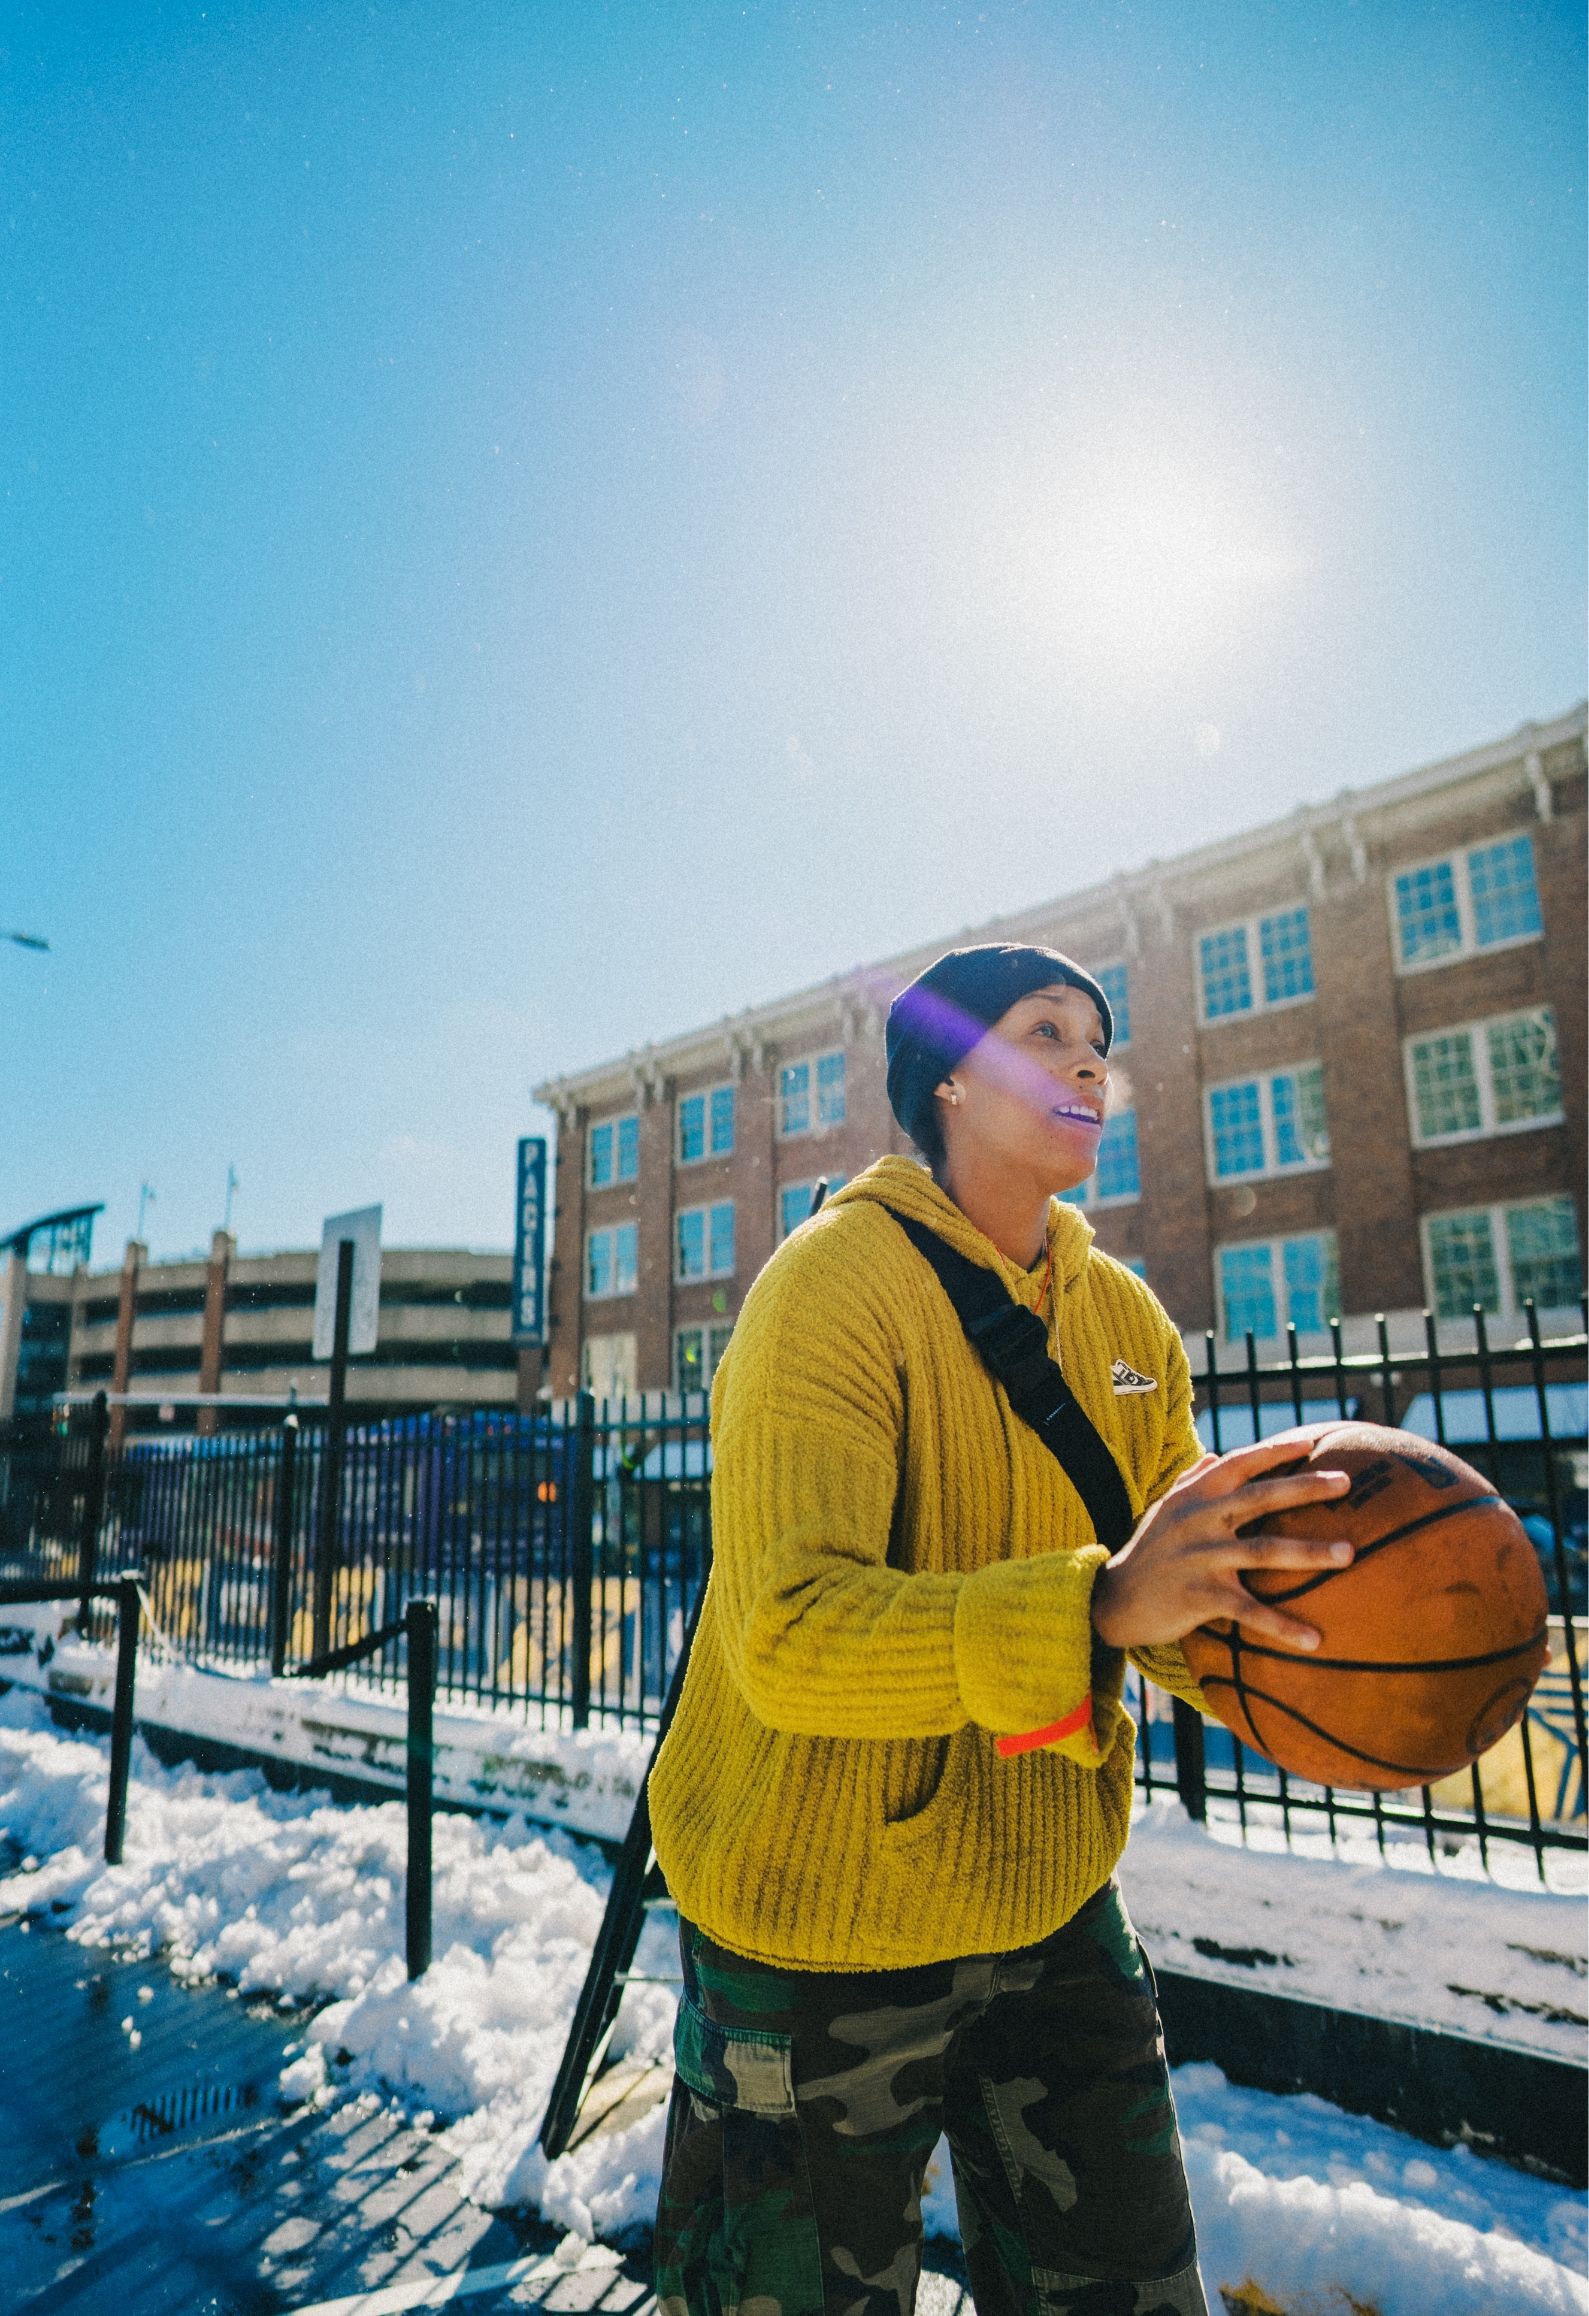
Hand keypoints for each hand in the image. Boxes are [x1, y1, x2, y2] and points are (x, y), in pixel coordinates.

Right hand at [1091, 1435, 1354, 1654]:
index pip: (1239, 1464)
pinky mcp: (1200, 1597)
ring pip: (1263, 1551)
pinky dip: (1283, 1626)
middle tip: (1346, 1483)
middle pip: (1260, 1499)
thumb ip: (1190, 1481)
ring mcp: (1200, 1557)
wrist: (1112, 1600)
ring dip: (1310, 1552)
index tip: (1313, 1444)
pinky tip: (1314, 1639)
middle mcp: (1199, 1520)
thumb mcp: (1164, 1510)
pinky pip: (1249, 1612)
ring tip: (1350, 1553)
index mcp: (1194, 1496)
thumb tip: (1214, 1456)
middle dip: (1305, 1489)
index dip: (1275, 1452)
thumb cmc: (1147, 1552)